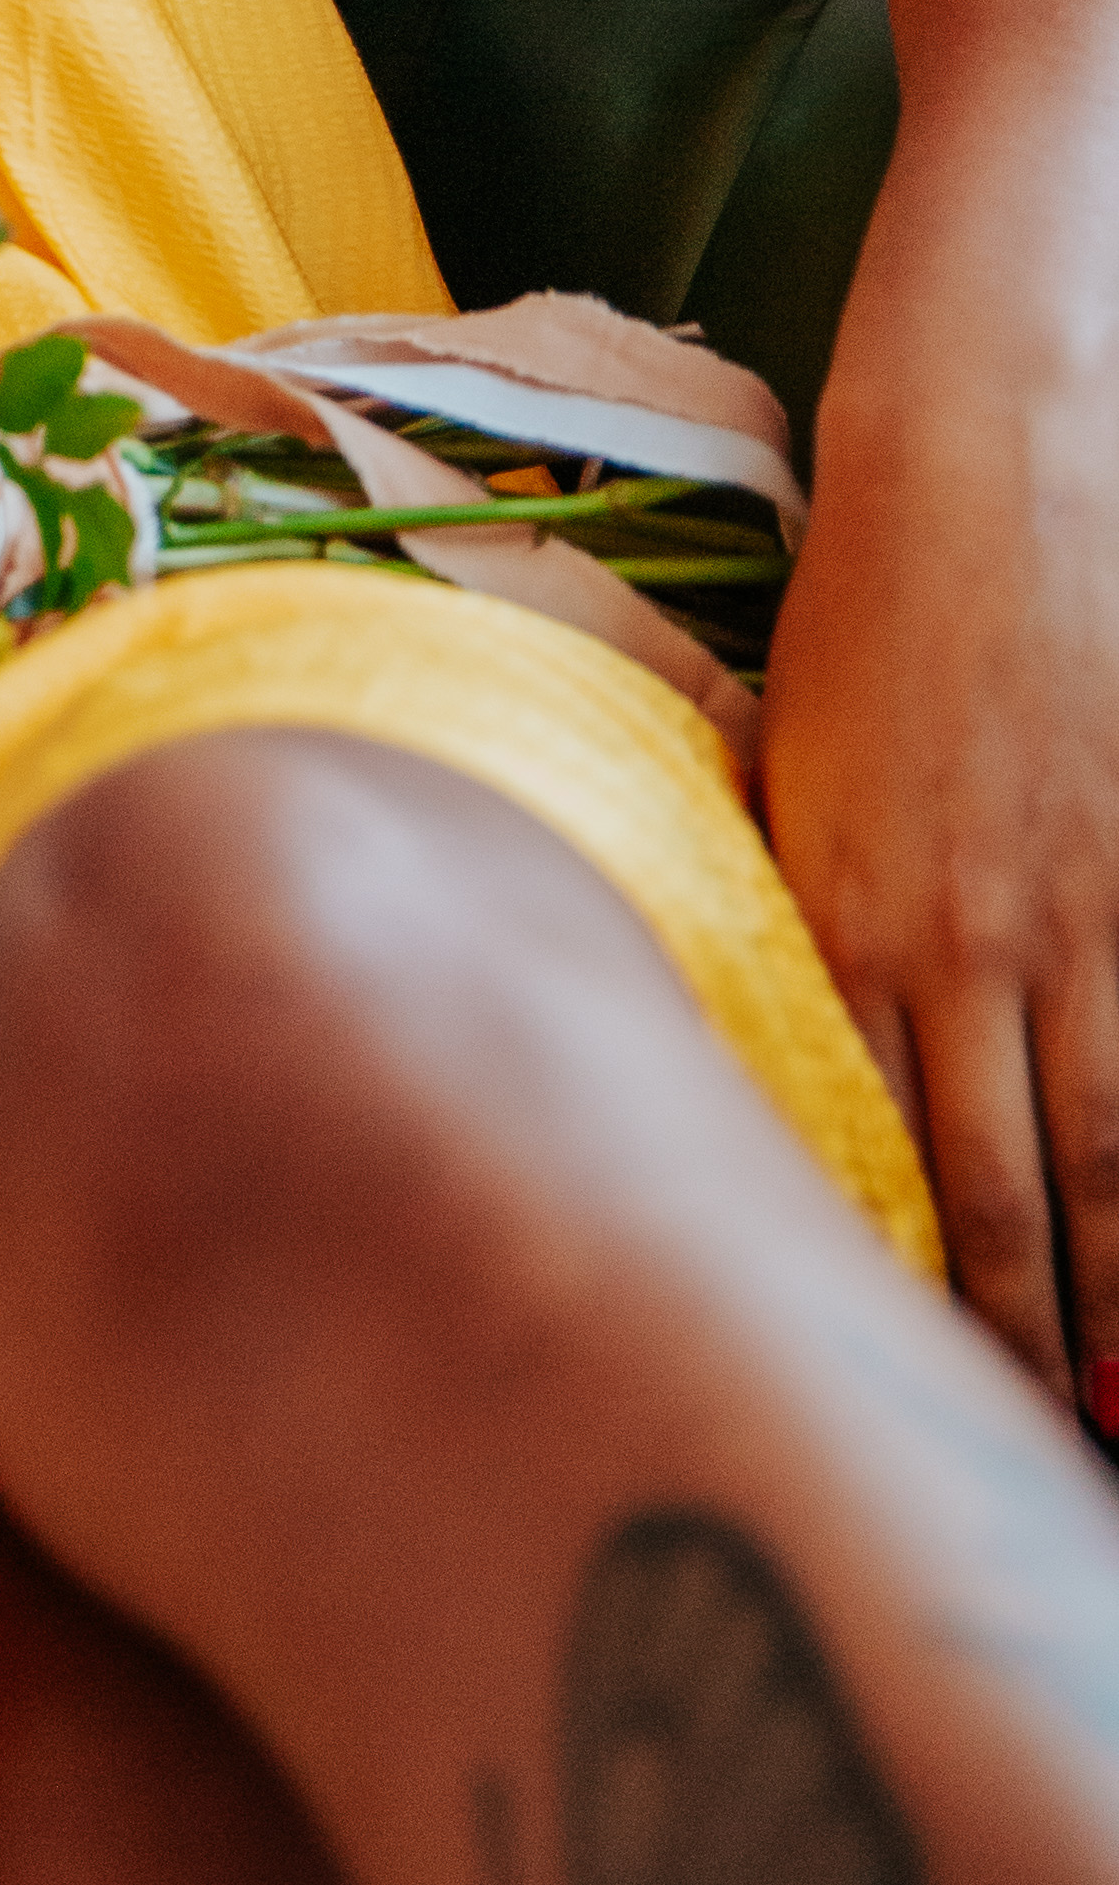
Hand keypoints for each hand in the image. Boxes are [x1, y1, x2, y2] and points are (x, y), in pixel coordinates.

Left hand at [763, 260, 1118, 1412]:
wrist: (992, 437)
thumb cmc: (882, 584)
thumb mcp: (803, 747)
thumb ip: (818, 895)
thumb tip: (820, 1022)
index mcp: (834, 912)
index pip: (865, 1156)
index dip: (905, 1291)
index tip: (911, 1392)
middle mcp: (948, 941)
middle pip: (999, 1203)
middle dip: (1033, 1351)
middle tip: (1047, 1454)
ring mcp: (1074, 914)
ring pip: (1109, 1164)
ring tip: (1112, 1415)